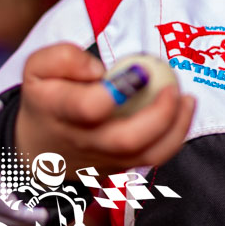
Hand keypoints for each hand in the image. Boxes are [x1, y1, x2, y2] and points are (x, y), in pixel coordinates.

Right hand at [15, 43, 194, 174]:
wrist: (38, 148)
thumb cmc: (45, 98)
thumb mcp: (37, 68)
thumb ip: (64, 58)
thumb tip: (99, 69)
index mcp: (60, 111)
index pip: (89, 107)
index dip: (119, 91)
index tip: (141, 70)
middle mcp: (85, 141)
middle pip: (127, 139)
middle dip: (159, 114)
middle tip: (173, 87)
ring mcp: (106, 159)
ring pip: (148, 155)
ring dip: (176, 127)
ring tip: (187, 99)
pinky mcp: (122, 167)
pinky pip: (154, 158)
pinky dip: (176, 136)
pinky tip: (183, 110)